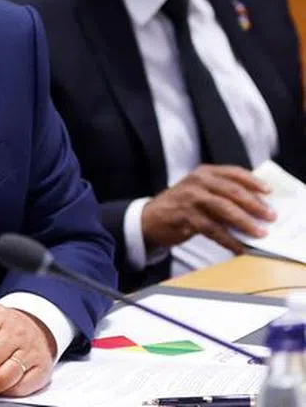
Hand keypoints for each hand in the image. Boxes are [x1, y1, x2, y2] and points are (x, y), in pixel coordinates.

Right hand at [141, 164, 274, 253]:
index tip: (268, 191)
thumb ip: (222, 193)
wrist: (150, 218)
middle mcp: (196, 182)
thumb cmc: (181, 204)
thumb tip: (256, 206)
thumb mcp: (199, 190)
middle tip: (270, 216)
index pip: (233, 173)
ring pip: (223, 209)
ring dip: (244, 223)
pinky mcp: (185, 217)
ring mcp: (190, 199)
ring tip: (259, 233)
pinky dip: (228, 240)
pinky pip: (212, 229)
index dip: (253, 181)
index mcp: (203, 173)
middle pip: (231, 191)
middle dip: (254, 205)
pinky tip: (239, 247)